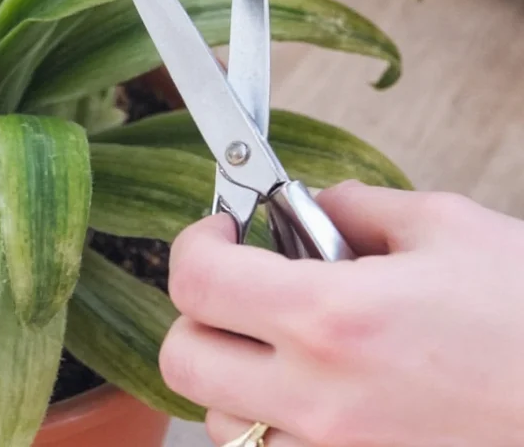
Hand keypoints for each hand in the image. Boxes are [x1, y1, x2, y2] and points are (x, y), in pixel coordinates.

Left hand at [159, 181, 523, 445]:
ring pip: (218, 419)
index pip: (197, 279)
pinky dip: (276, 424)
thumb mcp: (447, 228)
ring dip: (234, 374)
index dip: (196, 243)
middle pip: (182, 358)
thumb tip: (307, 205)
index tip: (220, 232)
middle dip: (198, 313)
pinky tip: (322, 395)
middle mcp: (319, 397)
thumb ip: (355, 208)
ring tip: (288, 346)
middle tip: (240, 288)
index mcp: (333, 317)